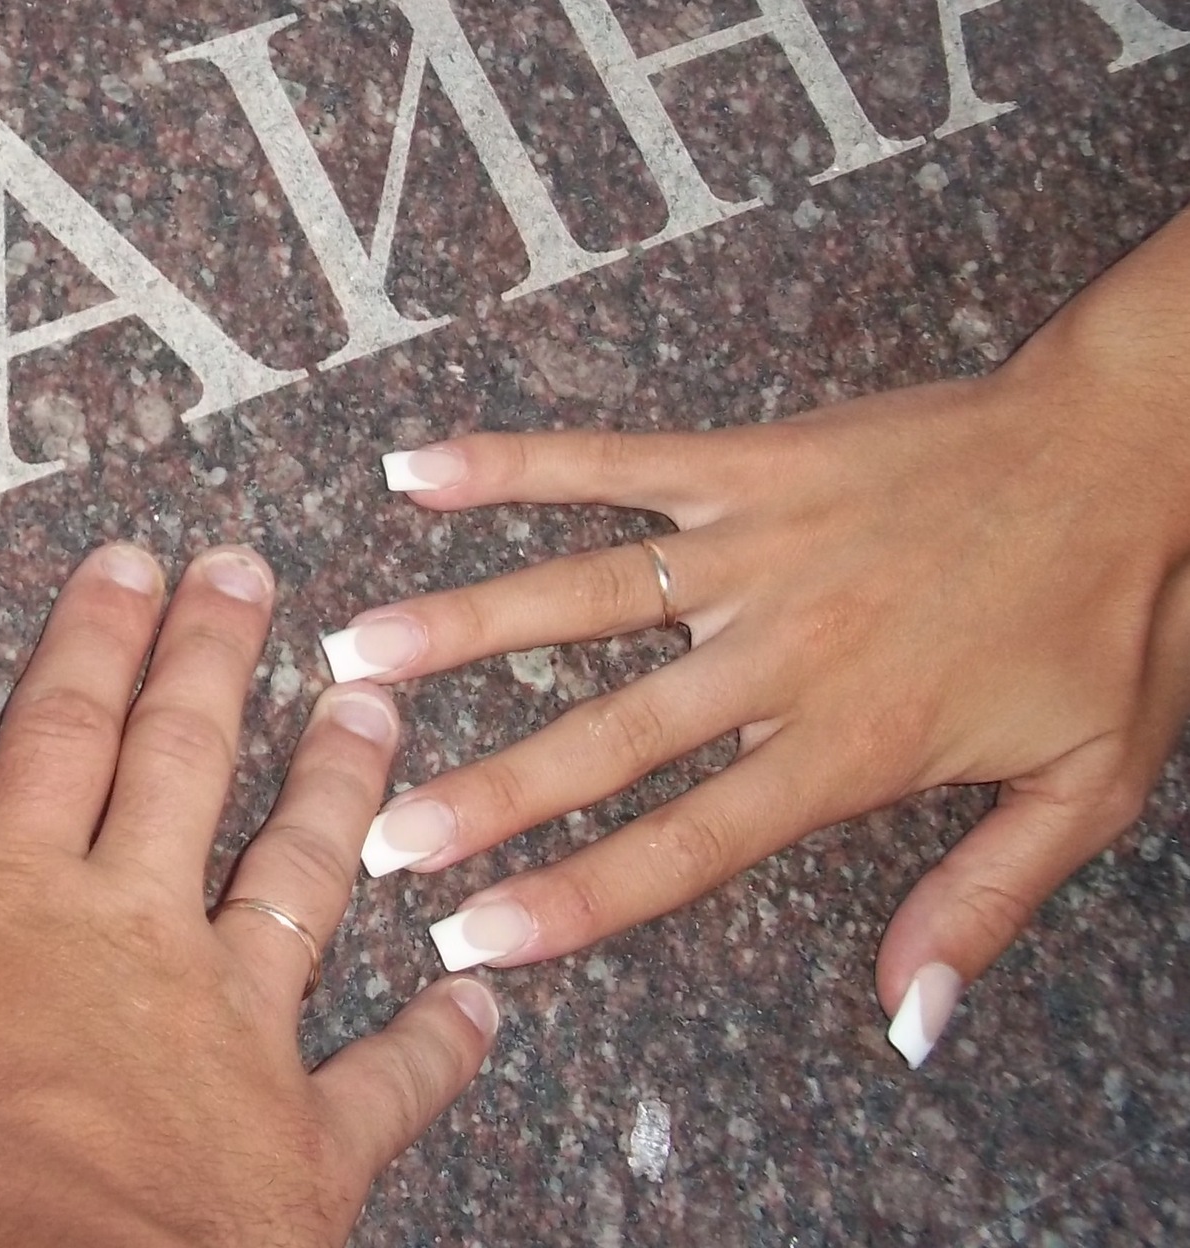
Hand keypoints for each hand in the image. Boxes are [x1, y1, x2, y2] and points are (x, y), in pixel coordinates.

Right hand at [0, 542, 499, 1247]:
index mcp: (19, 900)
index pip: (59, 736)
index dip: (92, 643)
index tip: (130, 561)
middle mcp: (141, 935)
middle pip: (182, 767)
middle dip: (211, 662)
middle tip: (250, 573)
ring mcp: (238, 1031)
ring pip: (301, 878)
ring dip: (337, 790)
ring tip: (373, 709)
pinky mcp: (307, 1143)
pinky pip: (391, 1079)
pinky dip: (438, 1040)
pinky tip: (477, 995)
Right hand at [328, 210, 1189, 1067]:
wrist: (1128, 449)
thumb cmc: (1107, 620)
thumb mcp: (1085, 787)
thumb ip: (982, 903)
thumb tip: (906, 1021)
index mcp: (853, 743)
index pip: (689, 841)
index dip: (576, 895)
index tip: (475, 938)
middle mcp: (784, 650)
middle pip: (609, 734)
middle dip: (487, 792)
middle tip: (381, 832)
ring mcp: (755, 545)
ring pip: (583, 595)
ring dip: (461, 626)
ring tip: (357, 655)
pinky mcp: (746, 461)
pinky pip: (611, 462)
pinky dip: (511, 464)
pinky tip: (416, 471)